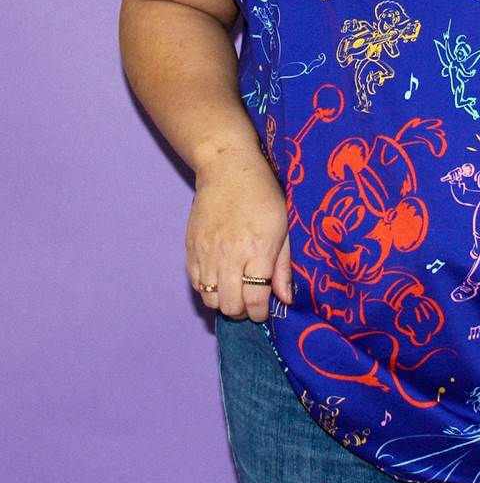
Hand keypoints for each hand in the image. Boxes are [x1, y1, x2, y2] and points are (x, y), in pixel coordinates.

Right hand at [185, 147, 293, 321]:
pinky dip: (208, 289)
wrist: (228, 170)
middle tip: (251, 302)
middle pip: (230, 306)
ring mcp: (206, 253)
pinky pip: (196, 284)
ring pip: (210, 299)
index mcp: (257, 249)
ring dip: (225, 302)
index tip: (264, 311)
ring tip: (237, 291)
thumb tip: (285, 299)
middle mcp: (229, 256)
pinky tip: (221, 279)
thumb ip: (284, 265)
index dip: (260, 312)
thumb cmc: (264, 196)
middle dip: (243, 311)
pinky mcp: (190, 249)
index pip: (255, 299)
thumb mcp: (284, 227)